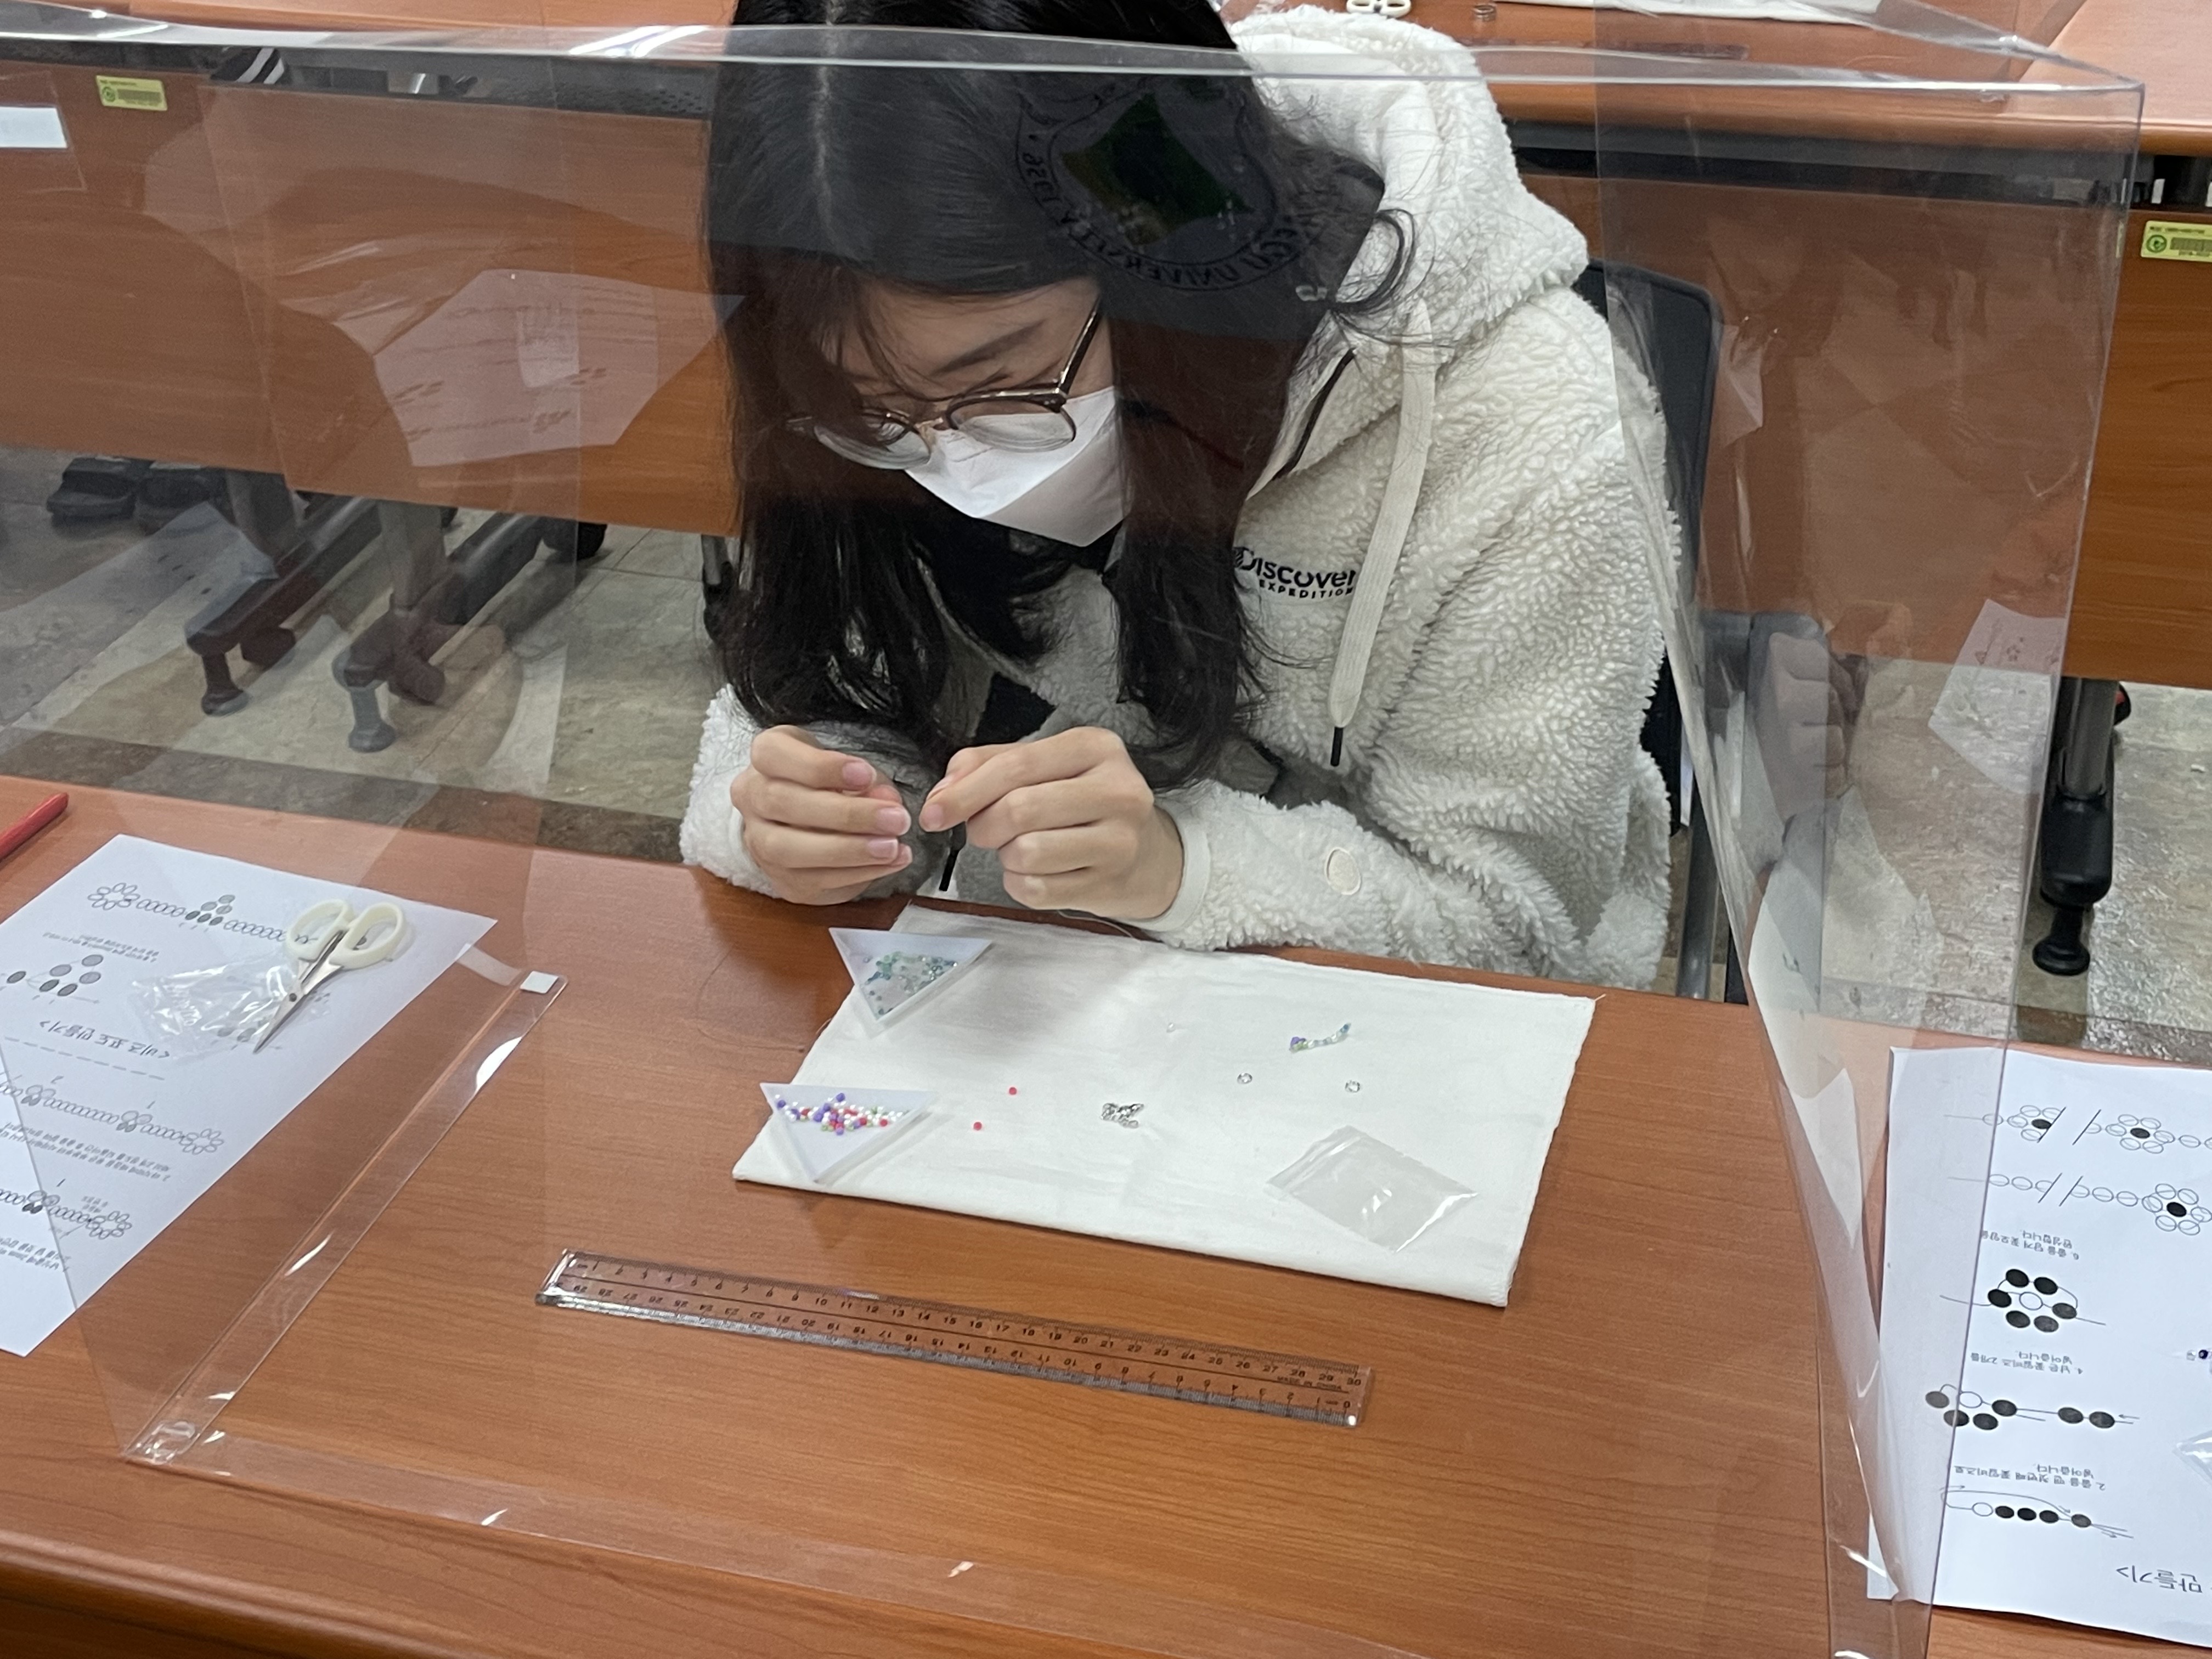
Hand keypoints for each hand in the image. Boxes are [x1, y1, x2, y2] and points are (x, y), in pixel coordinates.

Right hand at [732, 726, 911, 904]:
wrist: (805, 822)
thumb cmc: (830, 784)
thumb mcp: (848, 766)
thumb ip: (866, 780)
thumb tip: (887, 800)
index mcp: (766, 756)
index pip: (774, 754)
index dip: (820, 767)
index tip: (865, 775)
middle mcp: (751, 797)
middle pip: (783, 804)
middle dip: (845, 814)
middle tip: (895, 818)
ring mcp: (759, 843)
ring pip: (789, 850)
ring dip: (849, 850)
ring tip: (892, 846)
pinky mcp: (781, 880)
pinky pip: (813, 881)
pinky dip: (857, 873)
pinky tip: (889, 863)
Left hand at [919, 727, 1181, 920]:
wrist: (1146, 855)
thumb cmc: (1083, 804)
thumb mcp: (1045, 766)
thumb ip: (988, 765)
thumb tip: (943, 793)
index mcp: (1096, 748)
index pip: (1016, 766)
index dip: (964, 792)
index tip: (934, 812)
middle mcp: (1117, 790)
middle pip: (1019, 809)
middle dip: (983, 826)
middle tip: (984, 830)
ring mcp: (1119, 840)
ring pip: (1026, 853)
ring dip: (1006, 856)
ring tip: (1020, 848)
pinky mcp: (1109, 883)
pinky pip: (1036, 890)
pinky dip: (1020, 883)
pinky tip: (1037, 871)